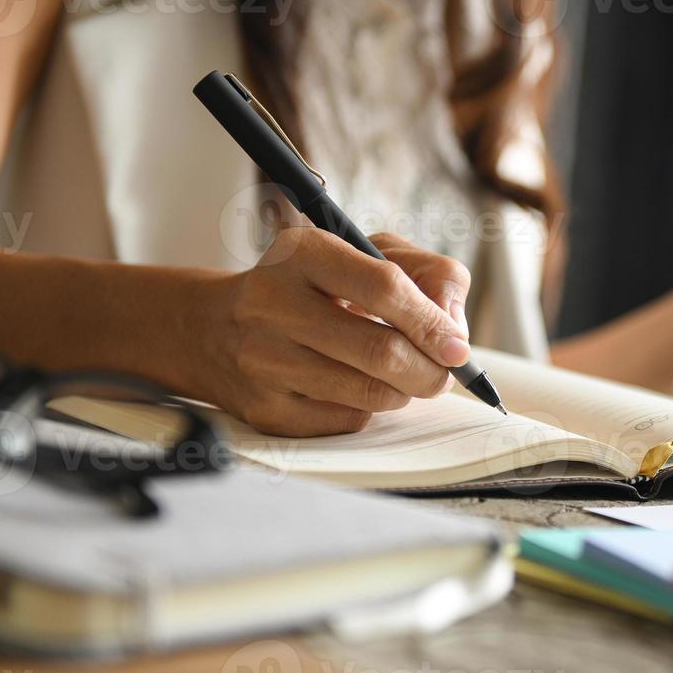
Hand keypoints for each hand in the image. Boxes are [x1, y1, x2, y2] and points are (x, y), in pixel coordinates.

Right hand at [197, 228, 472, 435]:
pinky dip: (369, 408)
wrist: (215, 329)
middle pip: (381, 350)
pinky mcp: (265, 409)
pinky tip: (356, 387)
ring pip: (369, 393)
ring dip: (404, 391)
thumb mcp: (363, 254)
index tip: (457, 347)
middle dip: (430, 370)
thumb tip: (454, 332)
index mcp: (304, 252)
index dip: (432, 322)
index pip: (385, 287)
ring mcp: (264, 361)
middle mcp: (273, 303)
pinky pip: (345, 420)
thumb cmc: (307, 287)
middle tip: (443, 373)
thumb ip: (426, 274)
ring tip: (403, 376)